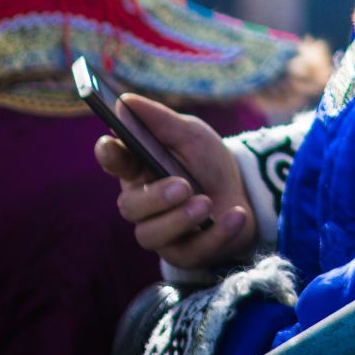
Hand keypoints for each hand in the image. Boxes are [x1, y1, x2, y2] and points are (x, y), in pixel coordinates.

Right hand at [93, 95, 255, 271]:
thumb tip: (124, 100)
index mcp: (138, 168)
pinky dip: (216, 233)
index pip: (114, 162)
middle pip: (130, 207)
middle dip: (155, 197)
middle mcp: (142, 203)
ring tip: (206, 203)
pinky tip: (235, 215)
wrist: (245, 193)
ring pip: (150, 235)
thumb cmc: (208, 163)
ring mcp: (161, 233)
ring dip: (180, 219)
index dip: (110, 155)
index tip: (113, 145)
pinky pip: (191, 252)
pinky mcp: (185, 254)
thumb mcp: (192, 136)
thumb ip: (160, 121)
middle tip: (183, 186)